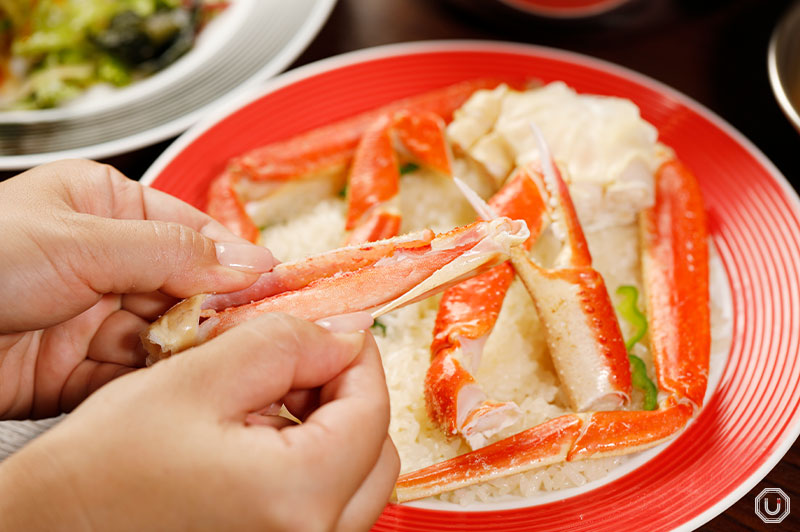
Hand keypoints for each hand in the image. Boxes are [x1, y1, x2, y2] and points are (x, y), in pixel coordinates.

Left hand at [0, 159, 276, 418]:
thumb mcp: (84, 241)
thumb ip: (173, 253)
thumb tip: (248, 260)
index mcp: (108, 208)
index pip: (194, 233)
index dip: (236, 260)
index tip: (276, 284)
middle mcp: (107, 261)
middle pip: (187, 290)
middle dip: (216, 313)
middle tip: (256, 333)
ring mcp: (94, 317)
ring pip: (166, 337)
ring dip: (189, 352)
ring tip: (218, 363)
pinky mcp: (79, 369)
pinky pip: (136, 376)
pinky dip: (158, 385)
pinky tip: (177, 386)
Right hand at [0, 313, 398, 531]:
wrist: (53, 529)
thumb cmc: (102, 468)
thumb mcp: (197, 378)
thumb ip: (284, 344)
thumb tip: (345, 333)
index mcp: (296, 495)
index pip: (370, 409)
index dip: (356, 356)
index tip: (334, 328)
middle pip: (373, 449)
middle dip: (345, 393)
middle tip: (301, 361)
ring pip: (355, 480)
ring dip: (329, 428)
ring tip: (271, 400)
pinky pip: (324, 507)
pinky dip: (309, 464)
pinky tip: (260, 441)